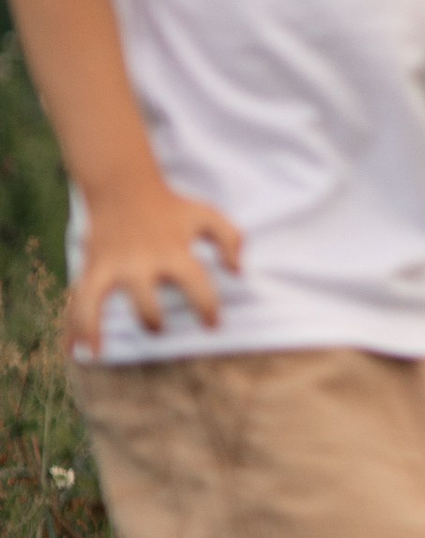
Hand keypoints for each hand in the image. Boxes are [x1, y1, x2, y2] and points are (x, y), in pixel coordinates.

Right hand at [64, 177, 242, 356]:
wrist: (124, 186)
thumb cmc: (170, 207)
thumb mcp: (206, 215)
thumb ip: (230, 239)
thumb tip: (238, 271)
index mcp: (172, 251)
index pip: (195, 283)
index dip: (206, 307)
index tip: (212, 324)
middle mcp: (139, 262)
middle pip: (144, 300)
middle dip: (151, 320)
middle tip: (158, 328)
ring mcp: (111, 265)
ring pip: (95, 300)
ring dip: (94, 327)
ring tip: (98, 351)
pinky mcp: (92, 267)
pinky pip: (76, 299)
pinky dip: (72, 325)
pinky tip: (74, 351)